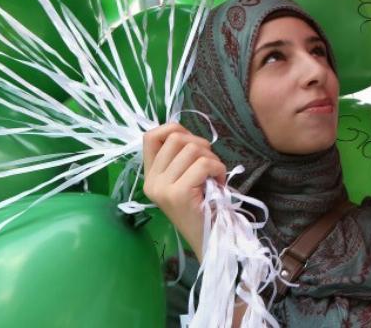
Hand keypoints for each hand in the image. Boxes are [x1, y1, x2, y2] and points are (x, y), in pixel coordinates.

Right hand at [142, 123, 226, 259]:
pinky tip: (220, 184)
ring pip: (192, 148)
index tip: (192, 143)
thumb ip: (180, 158)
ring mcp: (163, 188)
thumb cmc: (203, 207)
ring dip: (212, 159)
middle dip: (201, 145)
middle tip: (210, 165)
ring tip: (215, 177)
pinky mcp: (179, 194)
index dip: (173, 129)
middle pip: (176, 138)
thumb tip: (185, 131)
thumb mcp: (185, 180)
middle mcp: (152, 182)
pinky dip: (218, 169)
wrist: (211, 240)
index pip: (150, 137)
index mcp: (150, 176)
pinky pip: (204, 164)